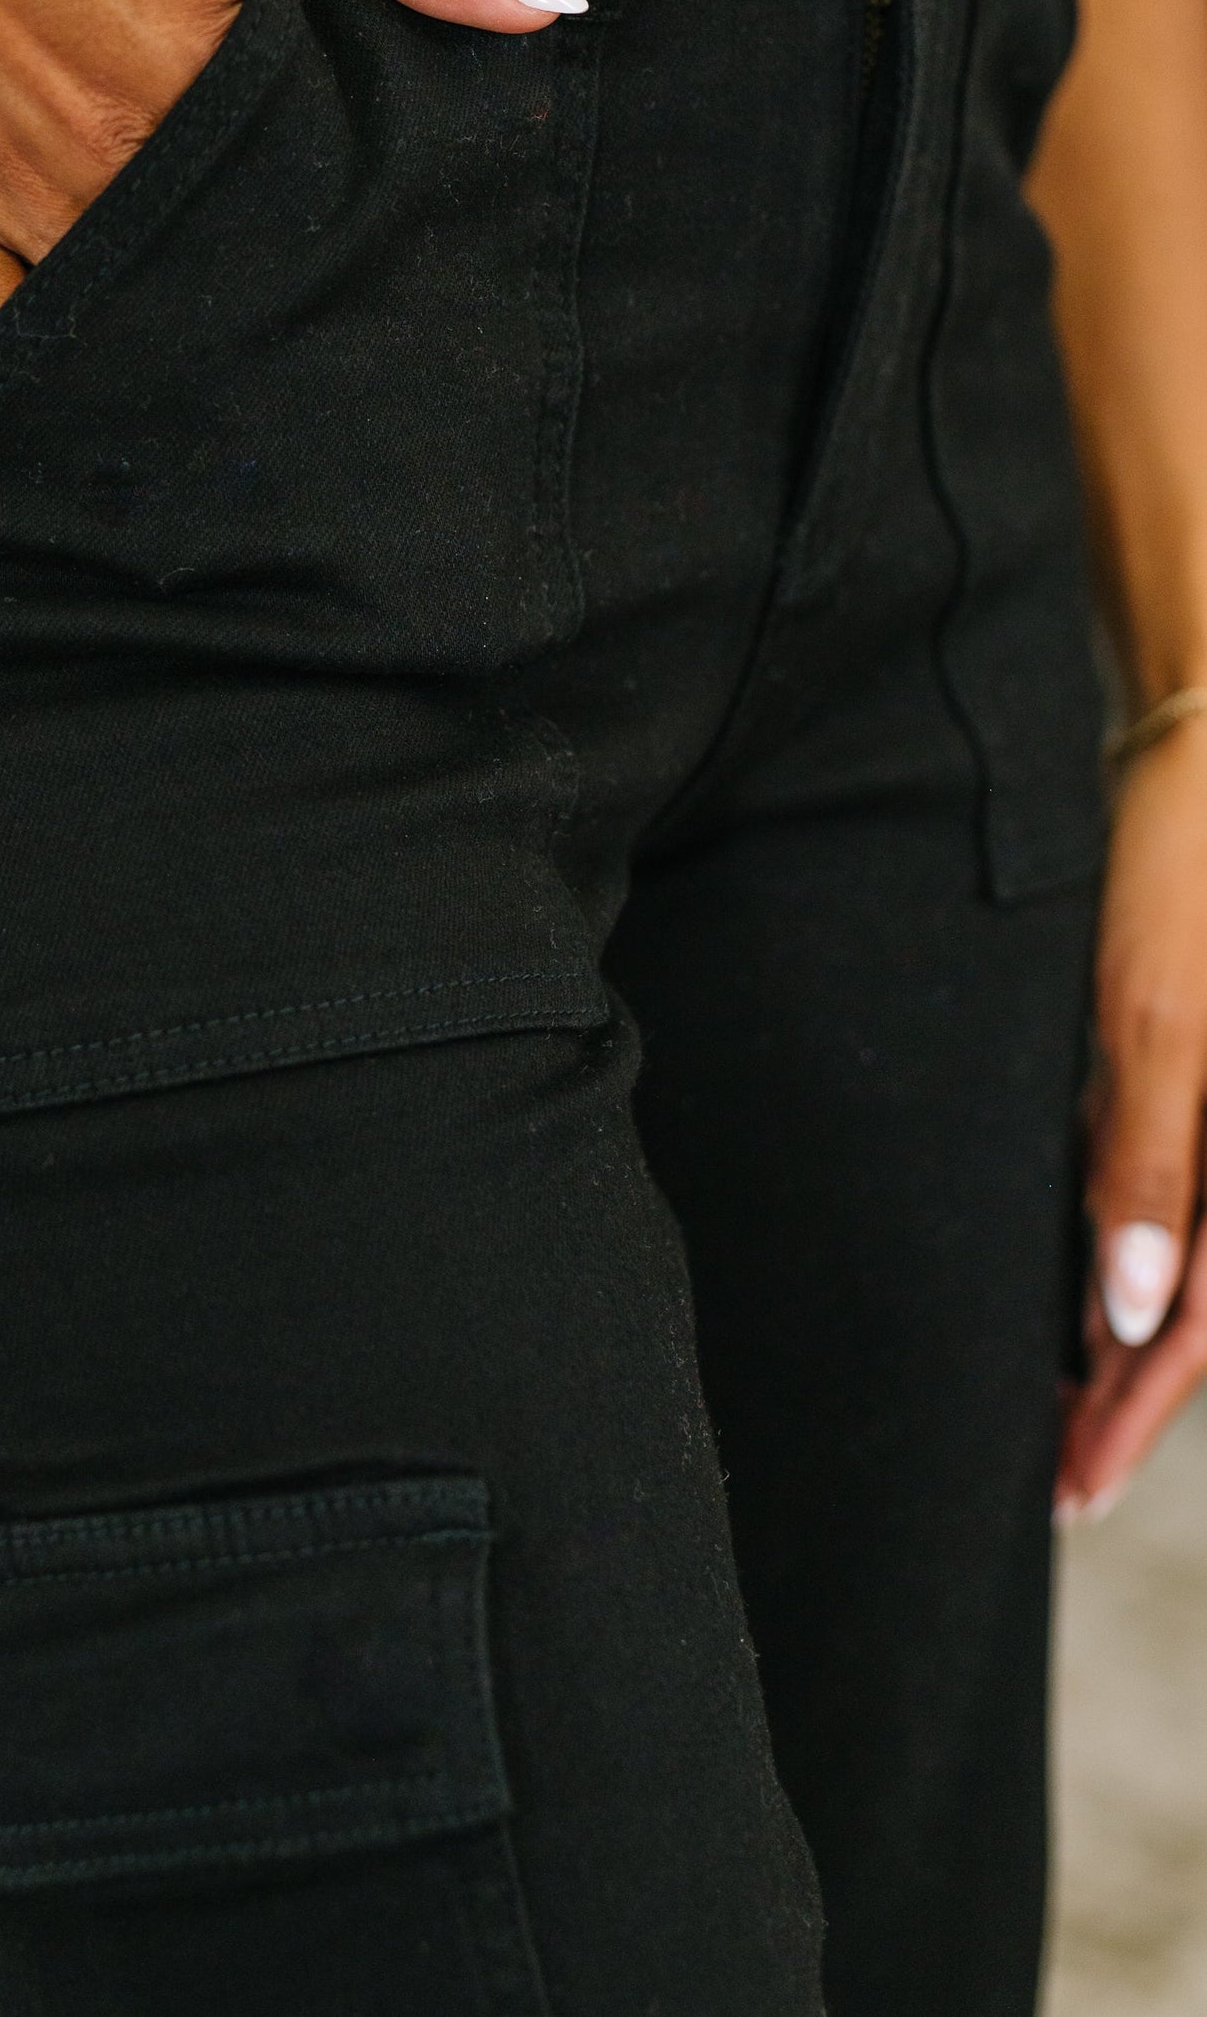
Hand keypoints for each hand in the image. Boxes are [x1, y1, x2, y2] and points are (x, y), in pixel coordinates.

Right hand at [0, 0, 584, 343]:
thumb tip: (539, 4)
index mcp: (200, 73)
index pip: (306, 188)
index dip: (333, 194)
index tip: (352, 199)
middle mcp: (103, 159)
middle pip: (212, 254)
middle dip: (253, 257)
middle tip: (280, 254)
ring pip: (114, 300)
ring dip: (162, 310)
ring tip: (206, 321)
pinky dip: (39, 349)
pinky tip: (84, 365)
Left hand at [1056, 715, 1206, 1520]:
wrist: (1201, 763)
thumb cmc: (1180, 879)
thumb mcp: (1156, 1022)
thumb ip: (1156, 1162)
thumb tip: (1133, 1314)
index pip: (1201, 1323)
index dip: (1137, 1411)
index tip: (1073, 1485)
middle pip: (1197, 1312)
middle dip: (1129, 1402)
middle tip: (1055, 1484)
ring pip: (1189, 1268)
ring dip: (1129, 1348)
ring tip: (1058, 1417)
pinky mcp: (1191, 1075)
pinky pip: (1178, 1200)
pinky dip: (1132, 1264)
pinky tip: (1082, 1298)